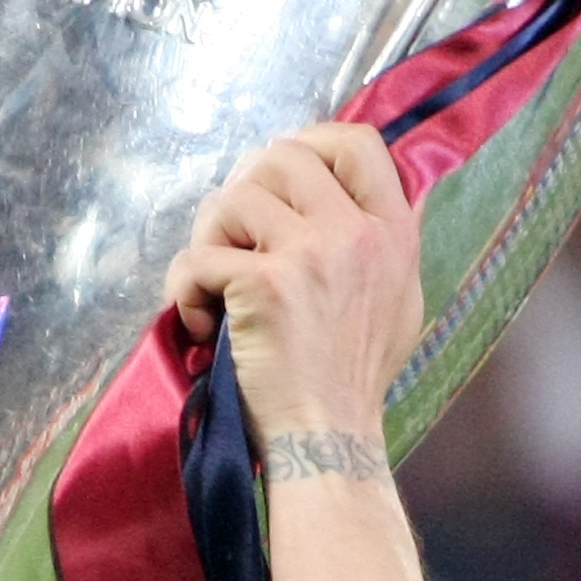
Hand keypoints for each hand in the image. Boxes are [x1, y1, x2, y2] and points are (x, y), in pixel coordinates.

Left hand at [162, 124, 423, 441]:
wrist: (327, 438)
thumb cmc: (349, 379)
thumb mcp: (395, 298)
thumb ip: (375, 241)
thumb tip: (343, 194)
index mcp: (393, 233)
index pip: (357, 143)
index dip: (308, 142)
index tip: (277, 175)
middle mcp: (359, 235)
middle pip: (283, 156)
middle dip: (242, 191)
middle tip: (231, 239)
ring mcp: (313, 255)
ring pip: (233, 197)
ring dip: (208, 239)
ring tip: (214, 286)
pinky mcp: (265, 285)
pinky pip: (198, 255)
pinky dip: (184, 288)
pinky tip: (200, 322)